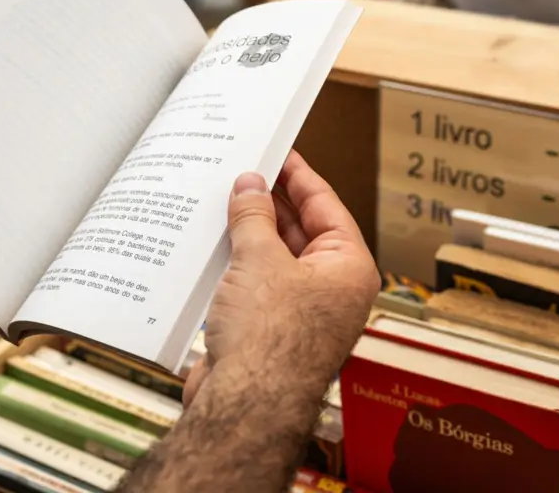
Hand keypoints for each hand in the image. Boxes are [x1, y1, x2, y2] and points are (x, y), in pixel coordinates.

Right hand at [184, 152, 379, 406]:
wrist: (245, 408)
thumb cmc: (269, 342)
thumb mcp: (259, 259)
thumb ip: (254, 216)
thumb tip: (250, 185)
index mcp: (348, 268)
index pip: (325, 205)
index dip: (299, 175)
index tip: (278, 151)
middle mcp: (331, 290)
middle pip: (301, 230)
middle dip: (270, 203)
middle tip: (242, 171)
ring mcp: (301, 312)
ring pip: (275, 258)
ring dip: (249, 233)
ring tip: (220, 200)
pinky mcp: (270, 331)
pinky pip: (255, 284)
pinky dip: (236, 263)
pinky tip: (211, 244)